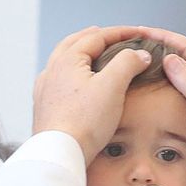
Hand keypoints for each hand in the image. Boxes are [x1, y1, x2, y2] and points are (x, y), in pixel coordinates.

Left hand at [32, 26, 158, 163]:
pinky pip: (58, 80)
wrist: (60, 153)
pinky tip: (75, 82)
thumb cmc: (84, 121)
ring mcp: (46, 89)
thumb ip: (128, 63)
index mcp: (67, 60)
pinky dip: (72, 72)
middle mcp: (52, 70)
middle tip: (112, 37)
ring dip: (81, 52)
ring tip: (94, 54)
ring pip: (64, 61)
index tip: (138, 34)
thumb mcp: (113, 86)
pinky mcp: (46, 107)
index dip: (120, 33)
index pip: (97, 36)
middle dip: (96, 37)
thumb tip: (139, 54)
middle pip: (75, 43)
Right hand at [139, 29, 185, 169]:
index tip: (144, 32)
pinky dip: (162, 89)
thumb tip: (171, 59)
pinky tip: (147, 90)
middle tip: (136, 44)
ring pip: (180, 78)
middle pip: (185, 60)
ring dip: (160, 68)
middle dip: (162, 49)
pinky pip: (177, 97)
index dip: (168, 38)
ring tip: (138, 62)